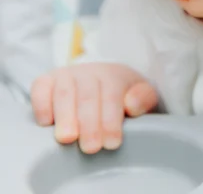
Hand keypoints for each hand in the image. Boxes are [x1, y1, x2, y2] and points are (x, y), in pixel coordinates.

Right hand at [30, 63, 156, 152]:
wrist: (101, 79)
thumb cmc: (123, 95)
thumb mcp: (141, 95)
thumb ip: (143, 99)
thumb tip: (132, 105)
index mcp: (114, 75)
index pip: (112, 97)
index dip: (111, 121)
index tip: (112, 144)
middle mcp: (89, 72)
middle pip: (88, 97)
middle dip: (90, 124)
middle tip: (91, 148)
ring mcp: (66, 75)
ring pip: (65, 94)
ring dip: (65, 117)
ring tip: (68, 138)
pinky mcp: (46, 81)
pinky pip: (41, 89)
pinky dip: (41, 104)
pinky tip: (46, 123)